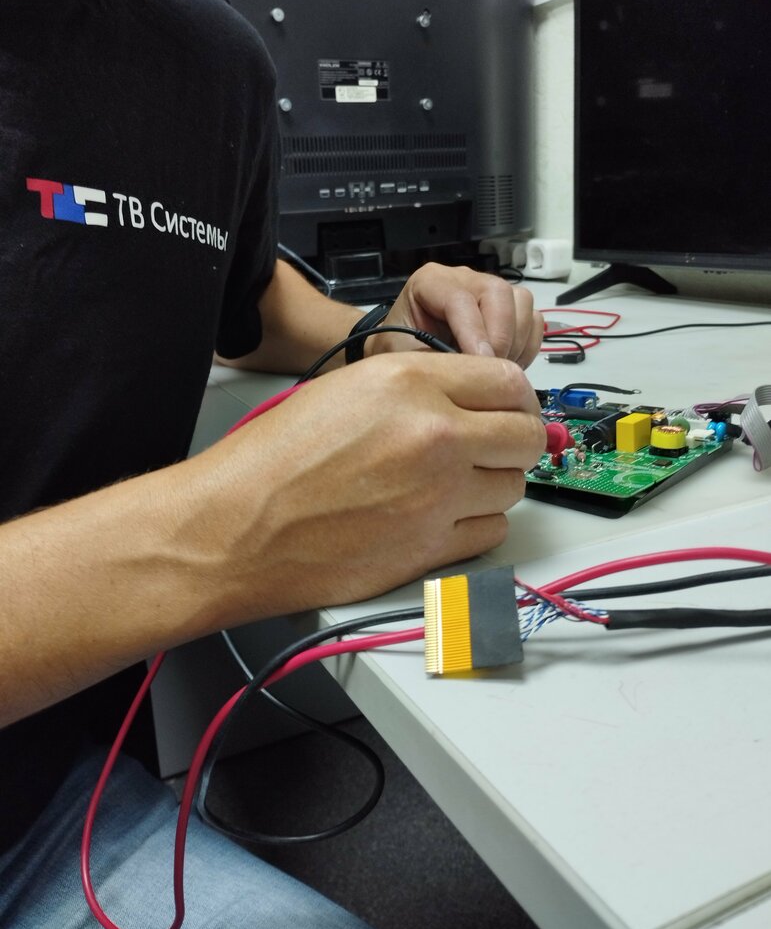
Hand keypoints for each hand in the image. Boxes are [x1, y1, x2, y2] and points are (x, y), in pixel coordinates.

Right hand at [188, 351, 545, 619]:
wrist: (237, 526)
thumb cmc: (273, 460)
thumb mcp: (347, 389)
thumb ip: (418, 386)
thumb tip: (469, 399)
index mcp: (409, 382)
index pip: (508, 379)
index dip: (514, 396)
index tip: (508, 407)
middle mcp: (434, 435)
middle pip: (524, 435)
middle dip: (514, 439)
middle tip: (493, 446)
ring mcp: (438, 496)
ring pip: (513, 486)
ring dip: (493, 483)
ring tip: (456, 483)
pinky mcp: (431, 548)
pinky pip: (491, 531)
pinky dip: (477, 523)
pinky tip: (444, 516)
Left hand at [365, 263, 543, 368]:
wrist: (404, 350)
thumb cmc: (400, 350)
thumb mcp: (406, 357)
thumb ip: (437, 361)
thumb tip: (472, 372)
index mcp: (431, 281)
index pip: (460, 299)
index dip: (474, 334)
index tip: (481, 365)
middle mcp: (463, 279)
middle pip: (499, 293)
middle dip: (501, 337)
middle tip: (491, 371)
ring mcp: (488, 290)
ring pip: (521, 303)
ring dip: (516, 343)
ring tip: (495, 371)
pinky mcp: (509, 308)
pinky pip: (533, 321)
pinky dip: (526, 346)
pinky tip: (505, 365)